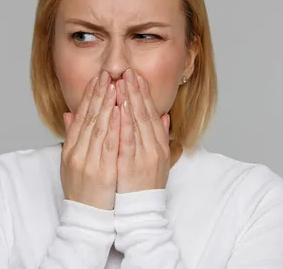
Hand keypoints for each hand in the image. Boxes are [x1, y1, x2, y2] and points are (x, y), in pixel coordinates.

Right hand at [60, 71, 119, 209]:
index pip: (81, 117)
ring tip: (114, 85)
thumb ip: (72, 137)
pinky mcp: (101, 172)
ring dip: (106, 105)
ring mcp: (88, 162)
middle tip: (106, 74)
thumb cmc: (82, 191)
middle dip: (98, 94)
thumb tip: (69, 114)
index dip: (89, 96)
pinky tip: (119, 111)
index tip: (97, 79)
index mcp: (71, 149)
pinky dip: (114, 126)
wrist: (85, 219)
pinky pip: (109, 145)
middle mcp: (77, 153)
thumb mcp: (71, 162)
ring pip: (98, 127)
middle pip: (88, 118)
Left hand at [114, 68, 171, 193]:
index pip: (150, 113)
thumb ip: (158, 136)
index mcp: (158, 144)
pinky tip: (120, 108)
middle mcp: (154, 147)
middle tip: (127, 71)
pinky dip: (125, 122)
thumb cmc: (144, 185)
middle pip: (145, 113)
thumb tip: (162, 115)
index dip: (143, 93)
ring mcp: (144, 155)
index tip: (135, 76)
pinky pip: (128, 140)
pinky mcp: (133, 164)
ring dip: (130, 101)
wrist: (141, 212)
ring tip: (122, 82)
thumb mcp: (156, 158)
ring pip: (137, 122)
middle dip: (136, 90)